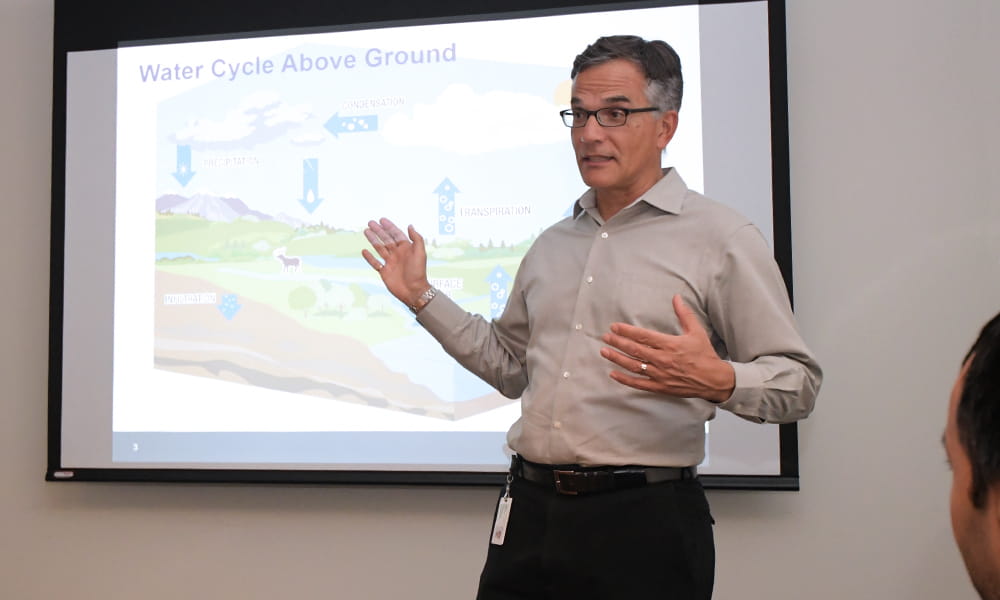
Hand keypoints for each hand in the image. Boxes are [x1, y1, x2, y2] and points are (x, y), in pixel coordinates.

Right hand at [361, 218, 430, 305]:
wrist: (413, 291)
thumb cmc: (418, 272)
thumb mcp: (420, 253)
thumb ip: (416, 239)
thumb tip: (410, 225)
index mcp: (406, 248)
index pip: (396, 234)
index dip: (389, 226)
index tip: (382, 219)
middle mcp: (397, 254)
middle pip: (386, 239)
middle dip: (379, 231)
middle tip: (370, 222)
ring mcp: (390, 263)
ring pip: (379, 248)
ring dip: (373, 240)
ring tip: (366, 231)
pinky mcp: (384, 272)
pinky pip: (375, 263)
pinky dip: (369, 257)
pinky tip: (364, 251)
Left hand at [599, 295, 734, 402]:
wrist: (713, 380)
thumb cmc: (705, 355)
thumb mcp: (696, 331)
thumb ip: (684, 314)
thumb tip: (677, 297)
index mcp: (670, 345)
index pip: (643, 336)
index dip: (626, 331)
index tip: (615, 327)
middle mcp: (662, 360)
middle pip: (634, 350)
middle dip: (617, 343)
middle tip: (605, 337)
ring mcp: (660, 374)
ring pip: (633, 366)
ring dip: (617, 359)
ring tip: (604, 352)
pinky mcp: (660, 386)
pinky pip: (638, 384)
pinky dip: (624, 379)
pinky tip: (613, 374)